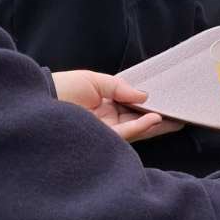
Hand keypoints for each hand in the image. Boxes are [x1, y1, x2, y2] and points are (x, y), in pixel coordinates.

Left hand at [52, 70, 181, 142]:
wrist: (38, 100)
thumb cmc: (62, 87)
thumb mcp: (93, 80)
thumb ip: (119, 87)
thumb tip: (144, 95)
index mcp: (103, 105)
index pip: (131, 106)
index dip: (149, 104)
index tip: (168, 101)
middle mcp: (106, 120)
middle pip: (137, 120)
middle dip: (159, 118)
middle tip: (181, 115)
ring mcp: (104, 131)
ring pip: (135, 129)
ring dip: (155, 124)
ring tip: (173, 118)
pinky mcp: (101, 139)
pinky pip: (125, 134)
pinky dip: (140, 127)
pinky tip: (154, 119)